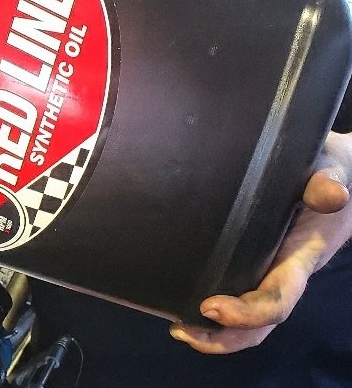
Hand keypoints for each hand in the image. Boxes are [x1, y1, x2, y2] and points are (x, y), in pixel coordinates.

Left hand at [170, 132, 351, 353]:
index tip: (211, 306)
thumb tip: (331, 195)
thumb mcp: (331, 173)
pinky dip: (214, 311)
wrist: (330, 174)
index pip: (278, 298)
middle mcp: (282, 271)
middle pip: (260, 322)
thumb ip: (327, 183)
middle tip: (181, 330)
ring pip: (248, 317)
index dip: (248, 311)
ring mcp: (267, 269)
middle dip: (225, 335)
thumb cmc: (327, 173)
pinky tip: (179, 302)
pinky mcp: (250, 260)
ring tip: (179, 329)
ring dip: (216, 332)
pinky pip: (236, 293)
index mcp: (300, 258)